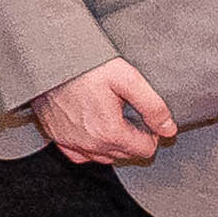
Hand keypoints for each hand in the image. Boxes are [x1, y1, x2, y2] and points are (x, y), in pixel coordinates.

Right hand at [28, 58, 177, 165]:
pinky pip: (79, 154)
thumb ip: (152, 106)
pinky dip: (89, 147)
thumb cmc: (84, 65)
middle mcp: (89, 144)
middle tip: (129, 112)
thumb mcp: (127, 78)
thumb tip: (169, 129)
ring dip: (113, 143)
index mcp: (110, 132)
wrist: (48, 59)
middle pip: (126, 154)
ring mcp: (70, 142)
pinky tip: (92, 129)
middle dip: (133, 138)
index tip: (145, 115)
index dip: (152, 132)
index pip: (145, 149)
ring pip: (103, 157)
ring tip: (112, 117)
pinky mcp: (56, 136)